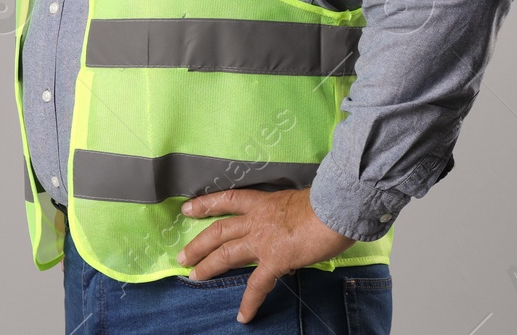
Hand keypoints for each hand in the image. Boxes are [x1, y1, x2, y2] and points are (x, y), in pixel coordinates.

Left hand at [173, 187, 354, 323]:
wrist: (334, 209)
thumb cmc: (325, 201)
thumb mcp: (298, 200)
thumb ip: (286, 214)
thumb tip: (289, 225)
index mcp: (262, 202)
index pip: (227, 200)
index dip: (205, 204)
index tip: (187, 209)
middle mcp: (256, 220)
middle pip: (218, 231)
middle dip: (198, 244)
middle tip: (182, 255)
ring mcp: (262, 240)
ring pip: (226, 253)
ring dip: (209, 266)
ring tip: (194, 277)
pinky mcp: (274, 260)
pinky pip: (258, 285)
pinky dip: (249, 302)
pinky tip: (243, 316)